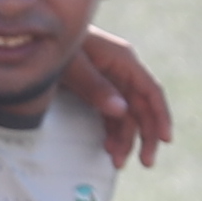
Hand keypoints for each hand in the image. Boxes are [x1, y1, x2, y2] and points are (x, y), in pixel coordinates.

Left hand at [56, 25, 173, 166]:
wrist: (35, 38)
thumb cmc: (54, 45)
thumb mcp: (73, 66)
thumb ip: (95, 87)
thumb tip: (122, 110)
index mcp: (123, 60)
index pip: (151, 91)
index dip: (161, 116)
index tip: (166, 140)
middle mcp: (122, 71)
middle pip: (142, 107)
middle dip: (145, 136)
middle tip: (146, 162)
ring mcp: (111, 81)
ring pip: (127, 115)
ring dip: (125, 138)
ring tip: (117, 160)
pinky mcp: (98, 89)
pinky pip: (113, 114)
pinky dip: (112, 131)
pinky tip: (109, 146)